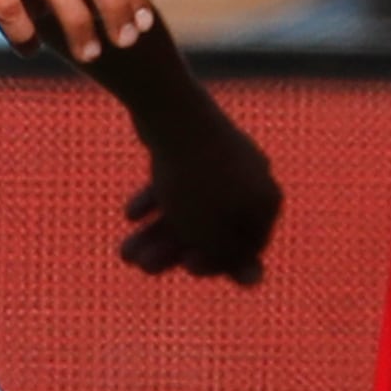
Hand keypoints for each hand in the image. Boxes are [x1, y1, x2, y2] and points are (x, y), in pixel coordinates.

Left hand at [119, 96, 280, 284]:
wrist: (170, 109)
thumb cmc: (193, 180)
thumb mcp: (207, 231)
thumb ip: (230, 257)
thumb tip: (254, 280)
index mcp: (266, 200)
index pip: (246, 247)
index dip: (216, 264)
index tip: (188, 267)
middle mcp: (253, 178)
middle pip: (212, 228)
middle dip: (173, 250)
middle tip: (139, 264)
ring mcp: (225, 159)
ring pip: (191, 207)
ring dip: (158, 233)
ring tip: (125, 252)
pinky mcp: (196, 144)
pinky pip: (179, 181)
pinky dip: (157, 199)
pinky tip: (130, 213)